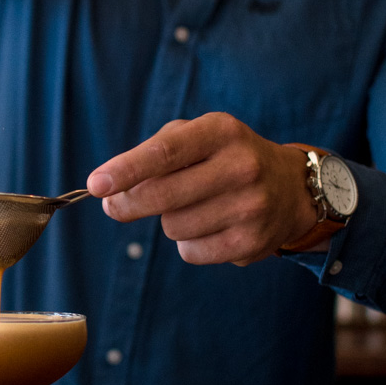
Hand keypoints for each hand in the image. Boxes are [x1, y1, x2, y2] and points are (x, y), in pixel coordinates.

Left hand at [86, 113, 321, 266]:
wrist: (290, 188)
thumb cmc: (223, 157)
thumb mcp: (197, 136)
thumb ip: (152, 153)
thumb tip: (110, 191)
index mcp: (221, 131)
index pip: (164, 152)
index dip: (125, 170)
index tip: (95, 185)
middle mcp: (242, 166)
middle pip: (162, 196)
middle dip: (128, 204)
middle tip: (113, 205)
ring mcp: (251, 207)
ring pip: (172, 227)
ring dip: (168, 221)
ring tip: (192, 206)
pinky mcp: (252, 243)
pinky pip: (191, 253)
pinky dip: (188, 243)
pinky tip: (208, 226)